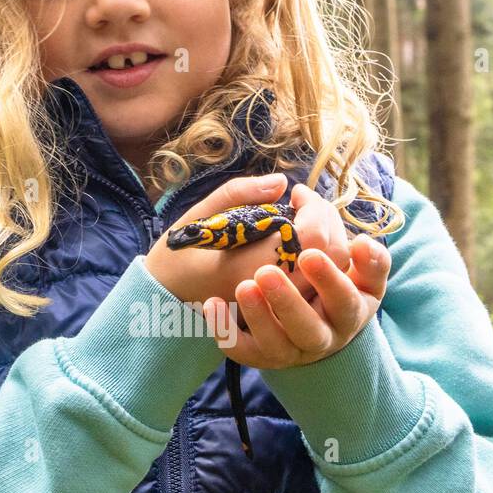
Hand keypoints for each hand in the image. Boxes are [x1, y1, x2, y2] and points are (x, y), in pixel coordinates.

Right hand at [145, 173, 351, 311]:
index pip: (311, 237)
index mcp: (249, 266)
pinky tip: (306, 241)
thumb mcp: (198, 215)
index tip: (296, 193)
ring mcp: (278, 306)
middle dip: (327, 219)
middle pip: (330, 255)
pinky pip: (318, 285)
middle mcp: (270, 292)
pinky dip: (322, 258)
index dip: (314, 208)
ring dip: (329, 238)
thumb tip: (282, 182)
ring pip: (330, 273)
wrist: (162, 302)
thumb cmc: (176, 257)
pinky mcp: (281, 311)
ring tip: (307, 219)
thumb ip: (239, 193)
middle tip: (305, 203)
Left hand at [202, 183, 390, 367]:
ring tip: (243, 286)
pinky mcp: (262, 355)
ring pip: (277, 344)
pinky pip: (243, 351)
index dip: (330, 274)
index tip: (309, 251)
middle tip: (266, 273)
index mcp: (349, 308)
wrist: (305, 317)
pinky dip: (227, 330)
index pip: (344, 297)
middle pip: (311, 328)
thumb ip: (334, 227)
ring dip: (258, 316)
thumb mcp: (343, 256)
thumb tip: (311, 203)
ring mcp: (291, 348)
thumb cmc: (327, 276)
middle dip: (289, 302)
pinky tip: (212, 304)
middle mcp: (324, 334)